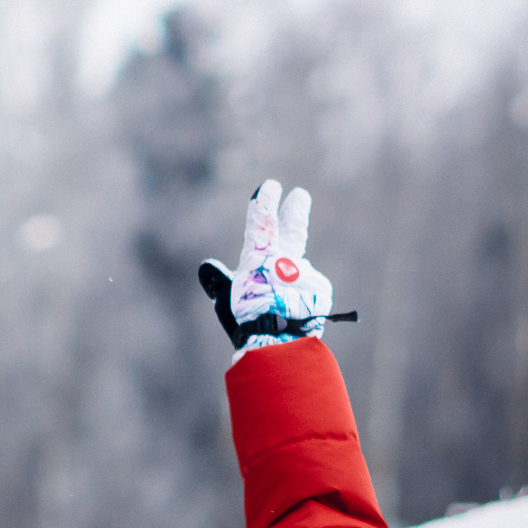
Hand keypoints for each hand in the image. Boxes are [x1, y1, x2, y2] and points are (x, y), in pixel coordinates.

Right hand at [197, 179, 351, 356]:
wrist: (280, 342)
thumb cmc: (248, 321)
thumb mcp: (226, 299)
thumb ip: (219, 281)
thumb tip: (206, 267)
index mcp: (260, 255)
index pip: (262, 220)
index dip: (265, 200)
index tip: (270, 185)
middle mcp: (286, 257)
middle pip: (293, 228)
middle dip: (295, 210)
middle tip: (300, 195)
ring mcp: (306, 271)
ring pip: (296, 270)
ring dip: (289, 281)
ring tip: (277, 304)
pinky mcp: (320, 288)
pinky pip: (308, 288)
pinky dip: (300, 296)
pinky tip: (292, 314)